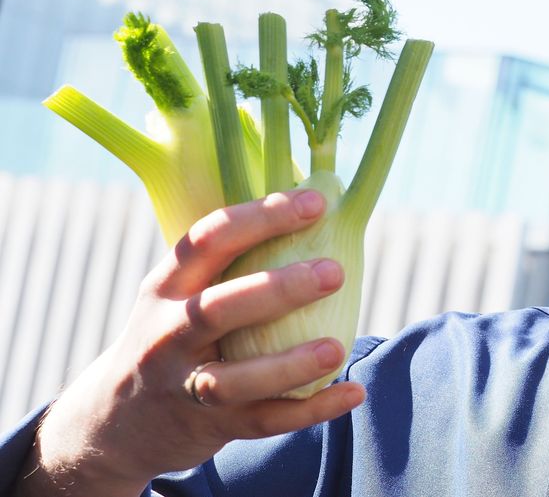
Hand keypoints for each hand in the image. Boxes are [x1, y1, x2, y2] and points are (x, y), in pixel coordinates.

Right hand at [14, 190, 365, 496]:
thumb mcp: (180, 294)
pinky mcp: (210, 426)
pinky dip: (310, 410)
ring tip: (337, 347)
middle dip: (277, 290)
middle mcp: (168, 335)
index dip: (262, 217)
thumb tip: (319, 201)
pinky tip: (352, 393)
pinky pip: (264, 420)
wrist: (117, 423)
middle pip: (217, 310)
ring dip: (289, 366)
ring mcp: (186, 385)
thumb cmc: (174, 336)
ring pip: (235, 379)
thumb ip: (232, 260)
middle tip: (335, 272)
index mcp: (166, 288)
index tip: (316, 202)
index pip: (209, 240)